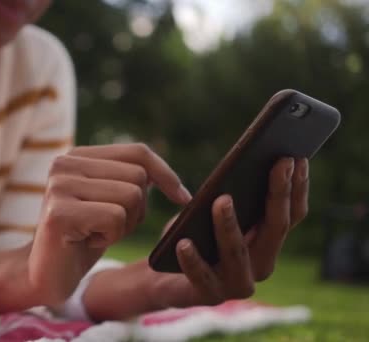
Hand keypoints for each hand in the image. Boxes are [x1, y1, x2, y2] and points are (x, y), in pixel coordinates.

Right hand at [28, 144, 191, 304]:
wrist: (46, 274)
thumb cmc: (83, 239)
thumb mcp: (110, 202)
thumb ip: (130, 182)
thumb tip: (174, 182)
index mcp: (78, 156)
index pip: (136, 152)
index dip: (165, 174)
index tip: (182, 198)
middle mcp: (64, 163)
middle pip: (138, 176)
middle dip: (137, 209)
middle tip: (109, 227)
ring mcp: (59, 186)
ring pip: (130, 196)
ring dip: (123, 225)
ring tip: (96, 233)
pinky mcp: (59, 212)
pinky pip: (115, 217)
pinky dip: (111, 237)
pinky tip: (87, 242)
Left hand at [83, 158, 308, 319]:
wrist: (162, 275)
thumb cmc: (191, 234)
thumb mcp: (208, 211)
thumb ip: (228, 196)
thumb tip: (238, 169)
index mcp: (267, 242)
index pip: (292, 214)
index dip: (297, 187)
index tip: (297, 157)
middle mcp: (261, 264)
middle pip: (275, 228)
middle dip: (278, 193)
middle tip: (277, 164)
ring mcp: (238, 283)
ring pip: (239, 252)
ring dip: (230, 225)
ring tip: (221, 200)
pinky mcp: (210, 296)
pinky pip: (202, 277)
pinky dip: (193, 260)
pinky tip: (183, 243)